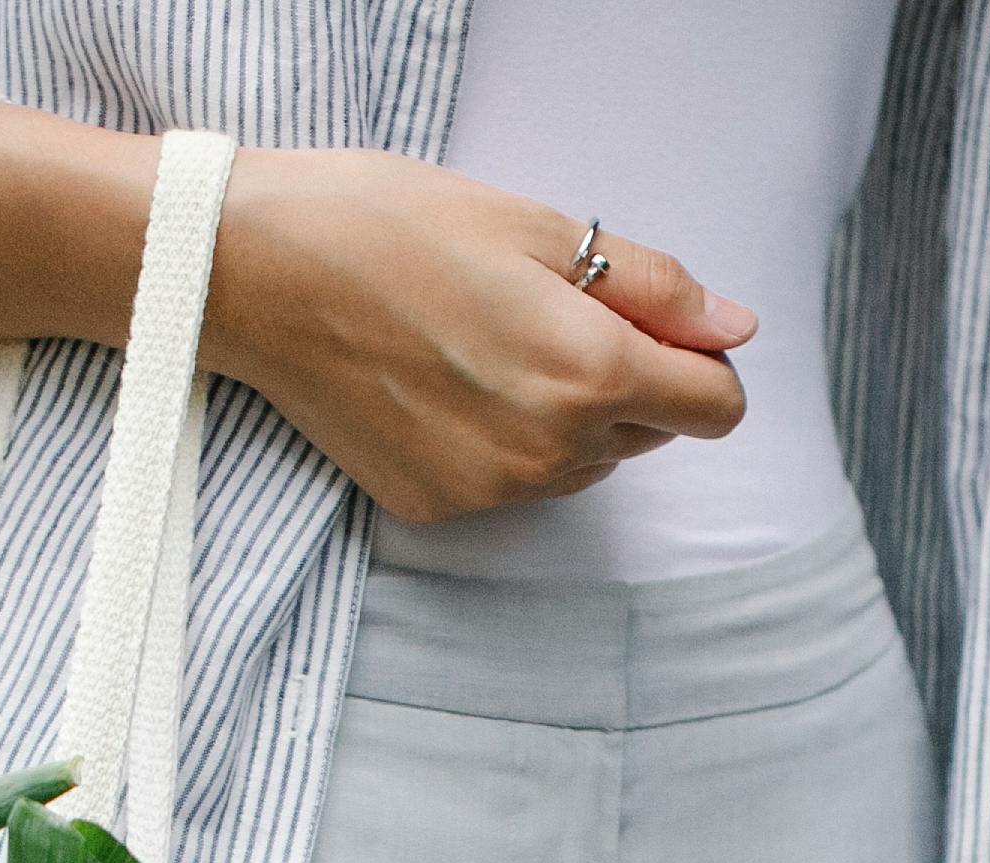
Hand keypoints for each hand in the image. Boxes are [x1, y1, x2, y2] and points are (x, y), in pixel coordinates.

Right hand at [208, 149, 751, 521]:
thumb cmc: (389, 226)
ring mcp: (492, 491)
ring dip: (562, 415)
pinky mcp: (438, 508)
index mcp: (590, 371)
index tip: (655, 326)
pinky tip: (437, 385)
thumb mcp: (534, 228)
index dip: (699, 362)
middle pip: (647, 435)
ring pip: (579, 464)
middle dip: (622, 380)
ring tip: (480, 344)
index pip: (715, 407)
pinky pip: (509, 484)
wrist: (254, 272)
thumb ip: (652, 286)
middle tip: (539, 313)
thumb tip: (735, 328)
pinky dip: (496, 441)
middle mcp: (551, 450)